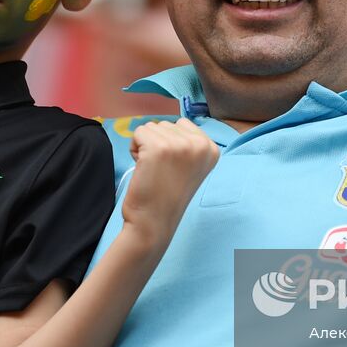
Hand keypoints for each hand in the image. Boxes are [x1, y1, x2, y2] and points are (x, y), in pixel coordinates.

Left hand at [122, 119, 218, 244]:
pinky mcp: (158, 148)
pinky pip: (138, 132)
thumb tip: (175, 123)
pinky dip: (135, 149)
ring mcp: (180, 145)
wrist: (154, 222)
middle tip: (162, 171)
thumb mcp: (192, 166)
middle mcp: (201, 144)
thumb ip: (189, 144)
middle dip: (158, 144)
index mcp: (212, 148)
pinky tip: (143, 168)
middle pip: (167, 124)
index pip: (183, 125)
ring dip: (146, 146)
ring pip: (151, 127)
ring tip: (153, 171)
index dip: (171, 145)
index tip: (174, 168)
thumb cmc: (167, 195)